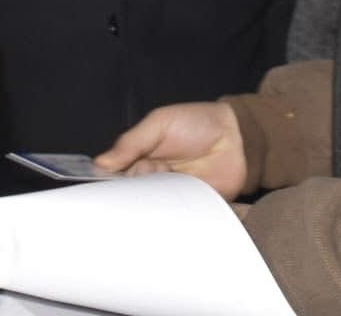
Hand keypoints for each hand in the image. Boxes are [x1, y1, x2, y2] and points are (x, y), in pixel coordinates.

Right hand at [94, 102, 247, 200]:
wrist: (239, 137)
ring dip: (153, 200)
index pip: (116, 176)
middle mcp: (153, 179)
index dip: (111, 180)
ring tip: (164, 185)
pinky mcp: (191, 208)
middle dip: (134, 189)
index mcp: (141, 158)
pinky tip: (172, 207)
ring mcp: (172, 195)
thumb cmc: (199, 123)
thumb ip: (132, 142)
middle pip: (131, 195)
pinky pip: (174, 217)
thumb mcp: (160, 123)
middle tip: (147, 176)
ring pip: (151, 207)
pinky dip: (171, 215)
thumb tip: (100, 163)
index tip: (109, 180)